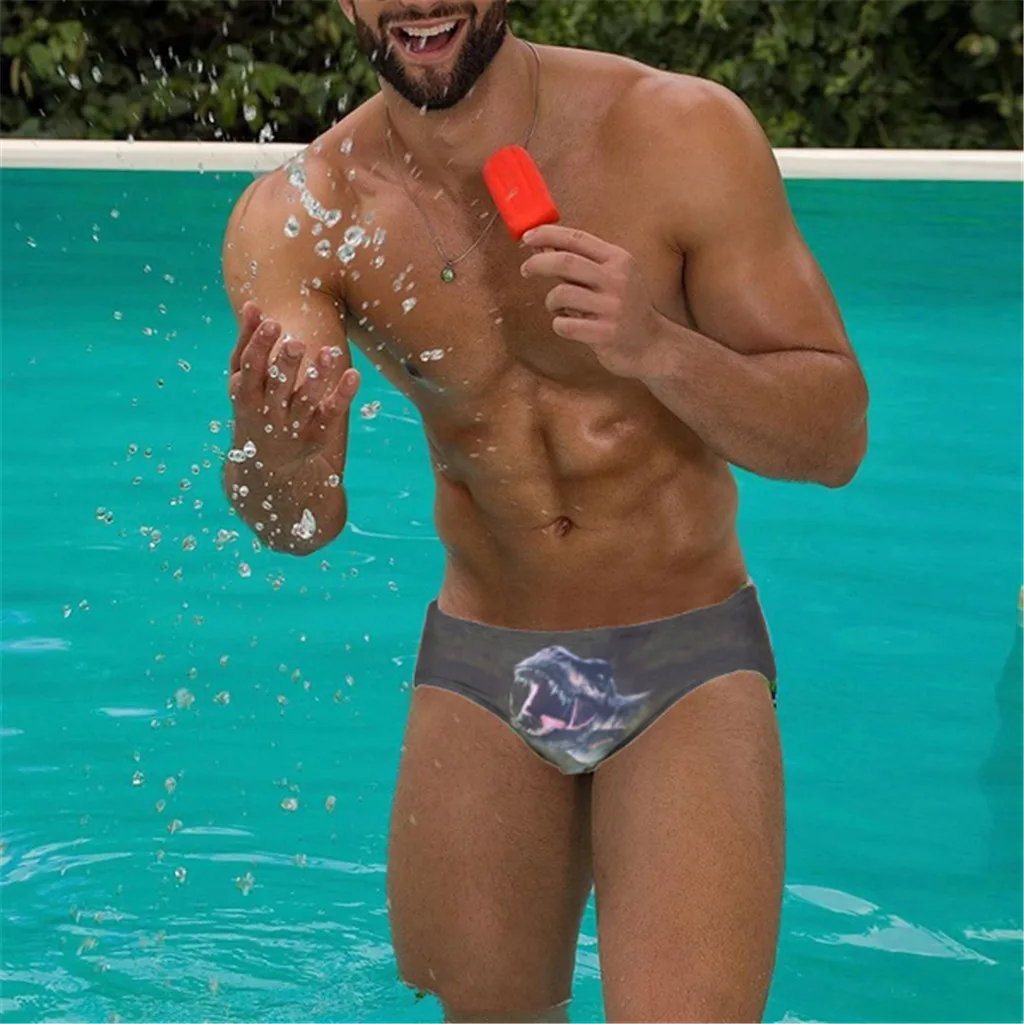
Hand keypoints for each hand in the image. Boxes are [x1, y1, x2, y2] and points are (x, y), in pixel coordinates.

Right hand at [227, 301, 359, 470]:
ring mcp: (292, 427)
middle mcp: (267, 412)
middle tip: (298, 342)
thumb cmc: (254, 405)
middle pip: (278, 385)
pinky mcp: (316, 436)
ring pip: (306, 401)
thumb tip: (254, 304)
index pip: (251, 367)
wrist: (265, 461)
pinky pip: (331, 414)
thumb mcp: (244, 378)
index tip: (273, 323)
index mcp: (245, 394)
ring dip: (318, 377)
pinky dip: (342, 396)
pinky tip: (354, 375)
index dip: (260, 346)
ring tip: (330, 352)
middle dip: (286, 364)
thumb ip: (248, 342)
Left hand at [520, 225, 664, 377]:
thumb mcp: (611, 277)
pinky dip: (559, 324)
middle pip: (566, 262)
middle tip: (526, 269)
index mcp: (619, 260)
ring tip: (559, 308)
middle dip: (538, 263)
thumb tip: (542, 245)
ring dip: (551, 301)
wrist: (654, 345)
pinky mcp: (605, 334)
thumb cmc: (626, 308)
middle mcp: (617, 280)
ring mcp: (612, 308)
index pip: (577, 239)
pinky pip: (564, 325)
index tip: (528, 236)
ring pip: (562, 294)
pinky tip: (570, 326)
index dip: (548, 234)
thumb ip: (579, 262)